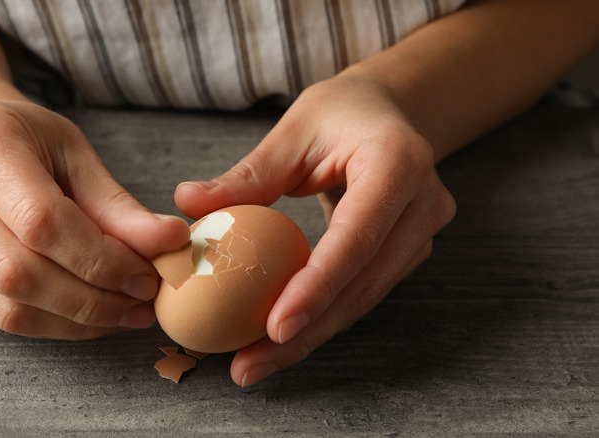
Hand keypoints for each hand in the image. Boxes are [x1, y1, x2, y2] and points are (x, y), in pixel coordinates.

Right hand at [0, 100, 189, 338]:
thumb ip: (119, 206)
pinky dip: (53, 325)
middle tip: (142, 302)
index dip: (100, 258)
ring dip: (76, 320)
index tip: (147, 275)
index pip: (40, 219)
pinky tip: (91, 316)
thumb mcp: (78, 154)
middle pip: (17, 270)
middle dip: (91, 298)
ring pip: (5, 305)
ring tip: (125, 313)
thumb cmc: (31, 143)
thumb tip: (169, 244)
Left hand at [175, 76, 455, 385]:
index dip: (317, 287)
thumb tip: (187, 202)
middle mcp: (423, 204)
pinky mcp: (408, 251)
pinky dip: (321, 317)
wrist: (390, 113)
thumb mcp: (293, 130)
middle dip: (307, 332)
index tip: (275, 328)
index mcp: (398, 162)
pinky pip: (362, 291)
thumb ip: (247, 174)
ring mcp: (422, 232)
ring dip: (311, 335)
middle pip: (363, 283)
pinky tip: (280, 339)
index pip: (357, 236)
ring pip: (364, 298)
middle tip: (250, 365)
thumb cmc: (340, 113)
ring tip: (255, 362)